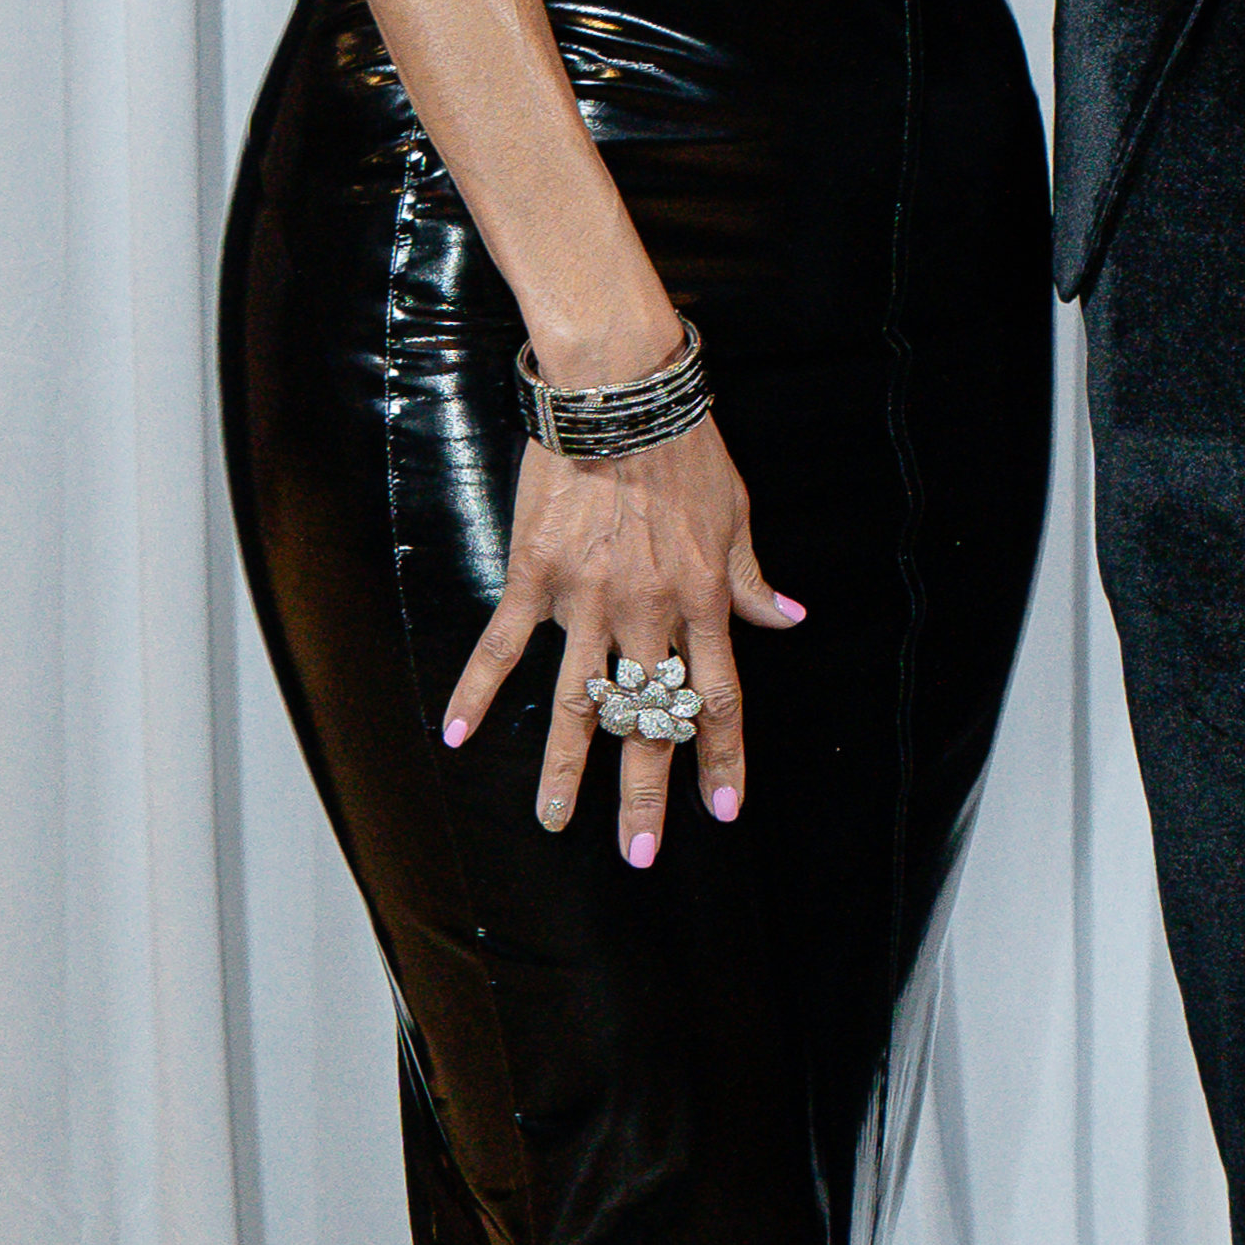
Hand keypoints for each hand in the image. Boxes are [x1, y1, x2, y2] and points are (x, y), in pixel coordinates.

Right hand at [440, 413, 803, 861]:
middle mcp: (647, 611)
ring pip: (576, 702)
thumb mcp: (737, 514)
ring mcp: (586, 600)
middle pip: (647, 719)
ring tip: (554, 823)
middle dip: (646, 792)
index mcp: (701, 599)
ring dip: (566, 770)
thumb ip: (750, 578)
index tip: (723, 810)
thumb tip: (787, 618)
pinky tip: (456, 738)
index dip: (720, 758)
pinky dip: (477, 692)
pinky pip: (502, 647)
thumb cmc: (686, 447)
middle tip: (639, 853)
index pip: (718, 698)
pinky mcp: (534, 577)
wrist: (620, 392)